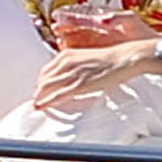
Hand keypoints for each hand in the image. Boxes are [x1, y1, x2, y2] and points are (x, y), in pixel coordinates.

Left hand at [33, 38, 148, 109]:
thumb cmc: (111, 60)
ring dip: (39, 97)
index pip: (46, 70)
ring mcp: (72, 73)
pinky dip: (47, 101)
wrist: (124, 58)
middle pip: (43, 79)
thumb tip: (71, 78)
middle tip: (37, 100)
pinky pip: (58, 95)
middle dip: (38, 91)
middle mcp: (66, 62)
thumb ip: (76, 67)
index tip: (40, 90)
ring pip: (47, 87)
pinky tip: (42, 106)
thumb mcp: (87, 59)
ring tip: (37, 105)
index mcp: (67, 54)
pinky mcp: (80, 84)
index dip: (41, 82)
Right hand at [51, 12, 152, 49]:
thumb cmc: (143, 33)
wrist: (152, 47)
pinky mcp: (100, 53)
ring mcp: (98, 42)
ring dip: (68, 39)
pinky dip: (76, 51)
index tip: (59, 17)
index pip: (84, 18)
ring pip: (79, 40)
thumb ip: (118, 18)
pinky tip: (68, 52)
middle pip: (78, 28)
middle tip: (55, 29)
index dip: (71, 18)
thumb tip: (105, 19)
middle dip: (66, 28)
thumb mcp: (131, 21)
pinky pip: (84, 51)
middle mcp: (99, 30)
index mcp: (105, 21)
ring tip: (59, 40)